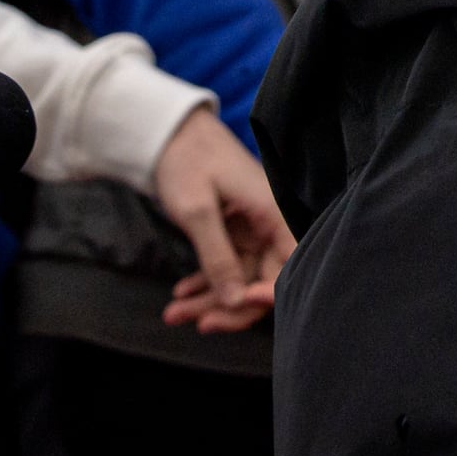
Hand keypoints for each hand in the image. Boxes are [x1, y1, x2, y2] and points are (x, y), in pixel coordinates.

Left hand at [147, 107, 292, 332]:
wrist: (169, 133)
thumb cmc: (188, 161)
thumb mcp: (198, 211)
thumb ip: (218, 257)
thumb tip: (234, 301)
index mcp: (272, 214)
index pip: (287, 267)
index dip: (269, 295)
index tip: (237, 307)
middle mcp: (268, 225)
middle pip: (262, 280)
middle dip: (229, 307)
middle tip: (195, 323)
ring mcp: (251, 230)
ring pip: (239, 279)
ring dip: (208, 300)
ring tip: (173, 314)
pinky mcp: (234, 233)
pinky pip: (225, 268)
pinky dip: (204, 283)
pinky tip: (181, 293)